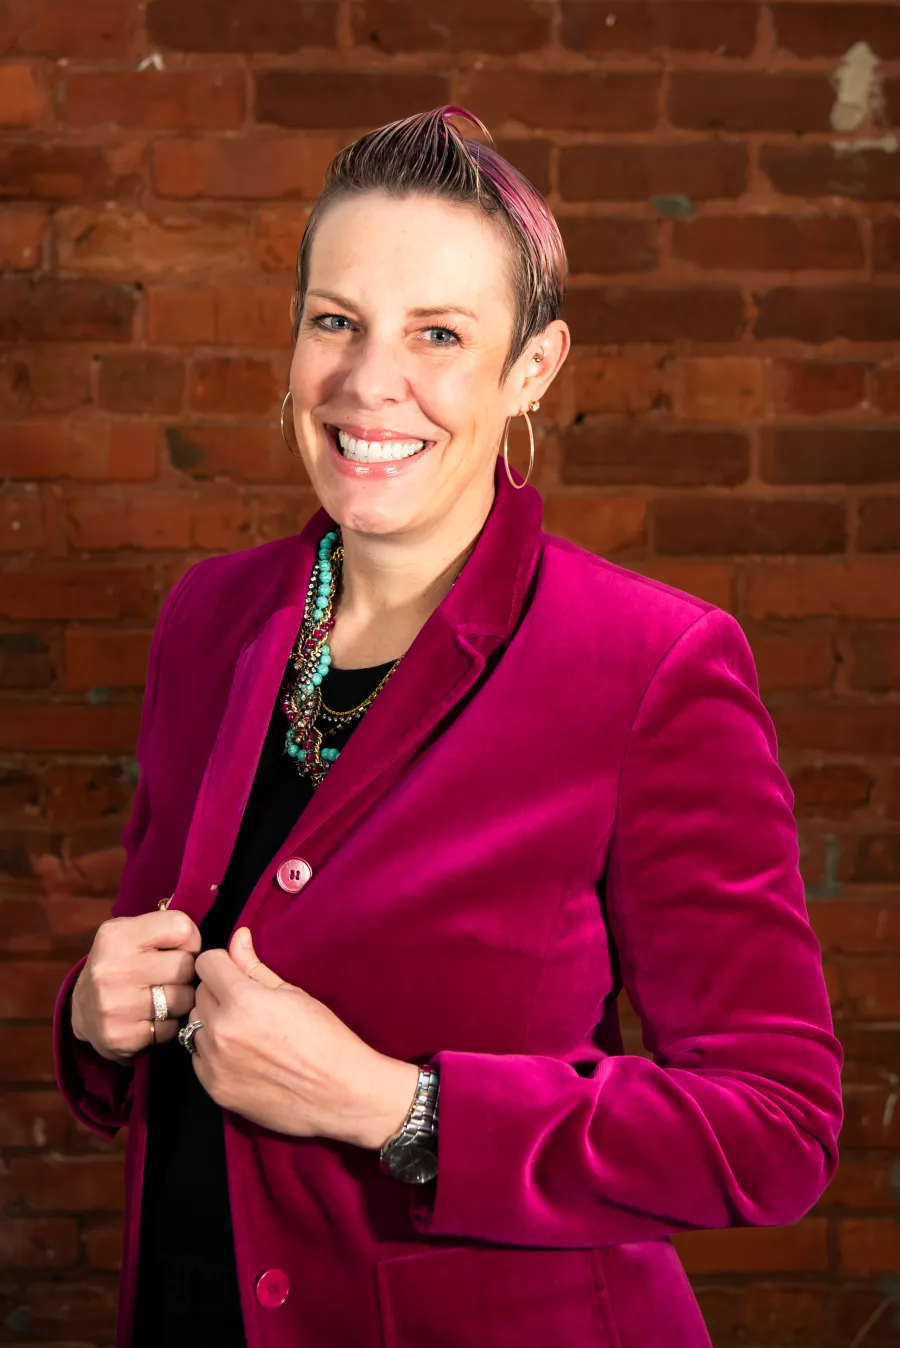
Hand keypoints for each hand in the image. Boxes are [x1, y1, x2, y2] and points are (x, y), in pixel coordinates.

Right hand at [71, 910, 201, 1063]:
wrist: (82, 1009)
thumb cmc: (121, 964)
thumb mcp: (133, 933)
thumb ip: (169, 927)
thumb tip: (228, 935)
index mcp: (117, 935)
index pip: (183, 928)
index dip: (189, 940)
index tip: (178, 949)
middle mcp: (112, 969)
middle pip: (186, 966)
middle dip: (186, 972)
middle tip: (170, 976)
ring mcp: (114, 1005)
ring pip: (183, 1000)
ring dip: (181, 1001)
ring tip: (162, 997)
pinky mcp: (120, 1037)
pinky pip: (171, 1030)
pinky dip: (168, 1025)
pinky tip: (153, 1018)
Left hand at [188, 927, 419, 1149]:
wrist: (339, 1094)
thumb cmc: (324, 1040)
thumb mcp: (292, 994)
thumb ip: (254, 966)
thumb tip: (237, 937)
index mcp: (242, 1001)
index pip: (206, 964)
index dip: (223, 964)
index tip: (235, 972)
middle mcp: (221, 1032)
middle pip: (199, 994)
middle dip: (219, 992)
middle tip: (248, 1004)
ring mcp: (215, 1064)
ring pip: (195, 1026)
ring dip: (213, 1023)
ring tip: (246, 1031)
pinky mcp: (215, 1090)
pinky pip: (198, 1058)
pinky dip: (213, 1052)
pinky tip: (242, 1055)